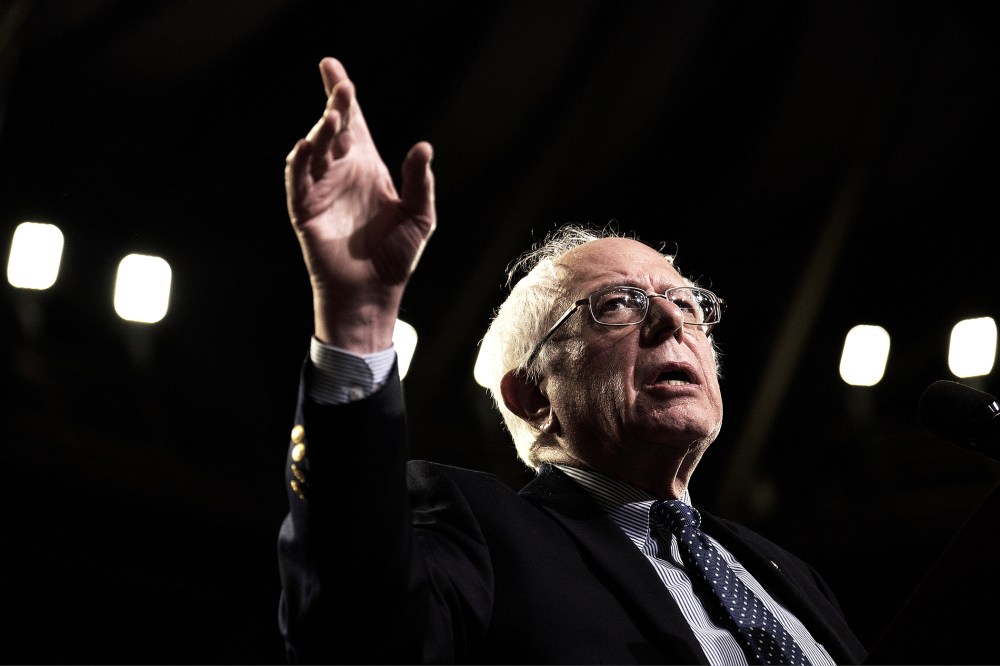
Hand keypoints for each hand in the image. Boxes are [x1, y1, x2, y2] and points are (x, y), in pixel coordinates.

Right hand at [285, 57, 435, 351]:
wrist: (375, 293)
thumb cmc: (397, 256)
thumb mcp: (420, 215)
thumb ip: (420, 181)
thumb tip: (423, 146)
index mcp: (368, 168)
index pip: (354, 123)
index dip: (342, 96)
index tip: (331, 66)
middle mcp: (342, 173)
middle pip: (333, 129)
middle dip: (334, 105)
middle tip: (340, 86)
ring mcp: (321, 190)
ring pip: (314, 150)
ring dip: (320, 132)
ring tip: (331, 117)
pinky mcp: (305, 211)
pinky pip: (297, 181)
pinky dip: (298, 162)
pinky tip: (305, 146)